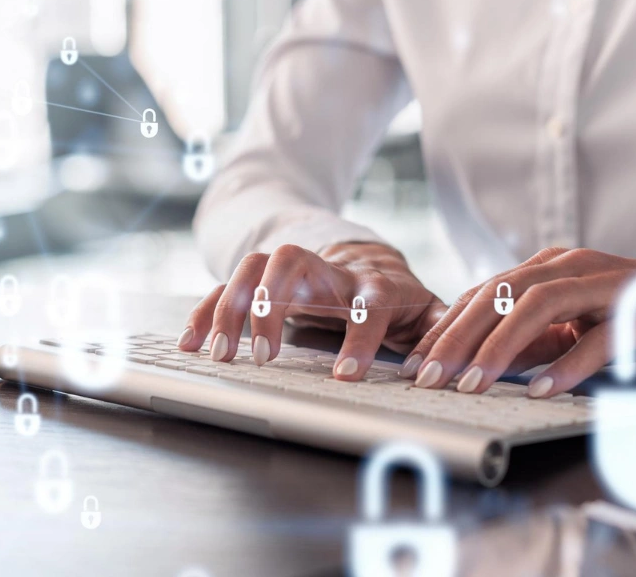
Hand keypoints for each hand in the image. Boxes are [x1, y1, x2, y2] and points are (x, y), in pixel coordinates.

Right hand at [178, 242, 447, 378]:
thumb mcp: (423, 312)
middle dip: (271, 305)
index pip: (366, 303)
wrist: (362, 260)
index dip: (359, 336)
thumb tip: (446, 363)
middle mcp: (325, 270)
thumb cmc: (392, 297)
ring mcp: (289, 272)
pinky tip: (189, 344)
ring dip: (232, 308)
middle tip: (265, 358)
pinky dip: (204, 312)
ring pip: (252, 267)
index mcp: (369, 285)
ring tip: (221, 355)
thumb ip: (438, 332)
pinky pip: (226, 287)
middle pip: (291, 261)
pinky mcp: (262, 282)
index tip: (345, 375)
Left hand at [404, 248, 635, 396]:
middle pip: (498, 296)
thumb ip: (535, 338)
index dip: (446, 327)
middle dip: (456, 338)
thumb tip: (483, 365)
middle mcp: (570, 264)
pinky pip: (596, 337)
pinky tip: (541, 390)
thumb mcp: (577, 323)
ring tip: (470, 384)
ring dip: (499, 348)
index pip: (484, 294)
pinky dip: (566, 365)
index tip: (417, 362)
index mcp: (550, 266)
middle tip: (427, 377)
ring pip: (536, 307)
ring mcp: (604, 282)